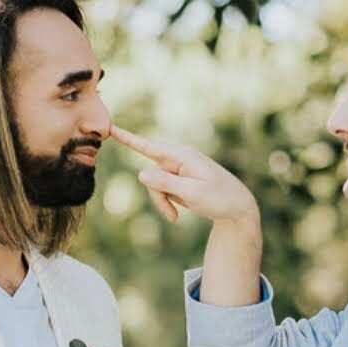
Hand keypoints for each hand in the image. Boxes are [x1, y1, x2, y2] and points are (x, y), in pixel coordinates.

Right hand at [109, 123, 259, 226]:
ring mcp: (176, 169)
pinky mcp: (176, 180)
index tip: (110, 128)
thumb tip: (140, 173)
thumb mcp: (192, 193)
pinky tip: (178, 215)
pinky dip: (166, 203)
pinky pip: (161, 191)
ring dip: (161, 203)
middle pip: (150, 174)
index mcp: (182, 156)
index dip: (128, 138)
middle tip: (172, 215)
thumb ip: (166, 184)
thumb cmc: (219, 198)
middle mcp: (177, 158)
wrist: (237, 207)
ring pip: (154, 185)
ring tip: (176, 218)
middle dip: (157, 195)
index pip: (149, 146)